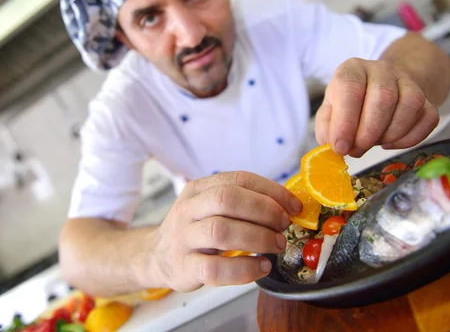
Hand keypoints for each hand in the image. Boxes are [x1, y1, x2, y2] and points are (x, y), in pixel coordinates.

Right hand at [150, 171, 302, 291]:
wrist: (156, 256)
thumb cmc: (194, 230)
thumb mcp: (210, 207)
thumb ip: (241, 203)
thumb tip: (287, 206)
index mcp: (199, 189)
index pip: (238, 179)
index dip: (271, 191)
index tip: (293, 206)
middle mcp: (188, 209)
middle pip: (227, 199)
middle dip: (263, 211)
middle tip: (283, 225)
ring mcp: (183, 238)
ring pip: (221, 231)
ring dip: (257, 237)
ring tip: (277, 245)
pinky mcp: (184, 267)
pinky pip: (215, 269)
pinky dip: (244, 269)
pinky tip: (261, 267)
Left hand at [315, 58, 438, 157]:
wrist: (383, 88)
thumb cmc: (350, 102)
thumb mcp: (329, 110)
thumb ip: (326, 127)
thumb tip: (332, 145)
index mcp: (352, 69)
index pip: (350, 88)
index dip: (345, 122)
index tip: (341, 147)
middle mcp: (381, 70)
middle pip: (383, 98)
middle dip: (368, 133)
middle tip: (357, 150)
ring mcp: (407, 82)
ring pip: (410, 105)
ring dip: (390, 134)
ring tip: (374, 143)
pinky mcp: (426, 98)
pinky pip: (428, 118)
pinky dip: (410, 138)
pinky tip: (391, 142)